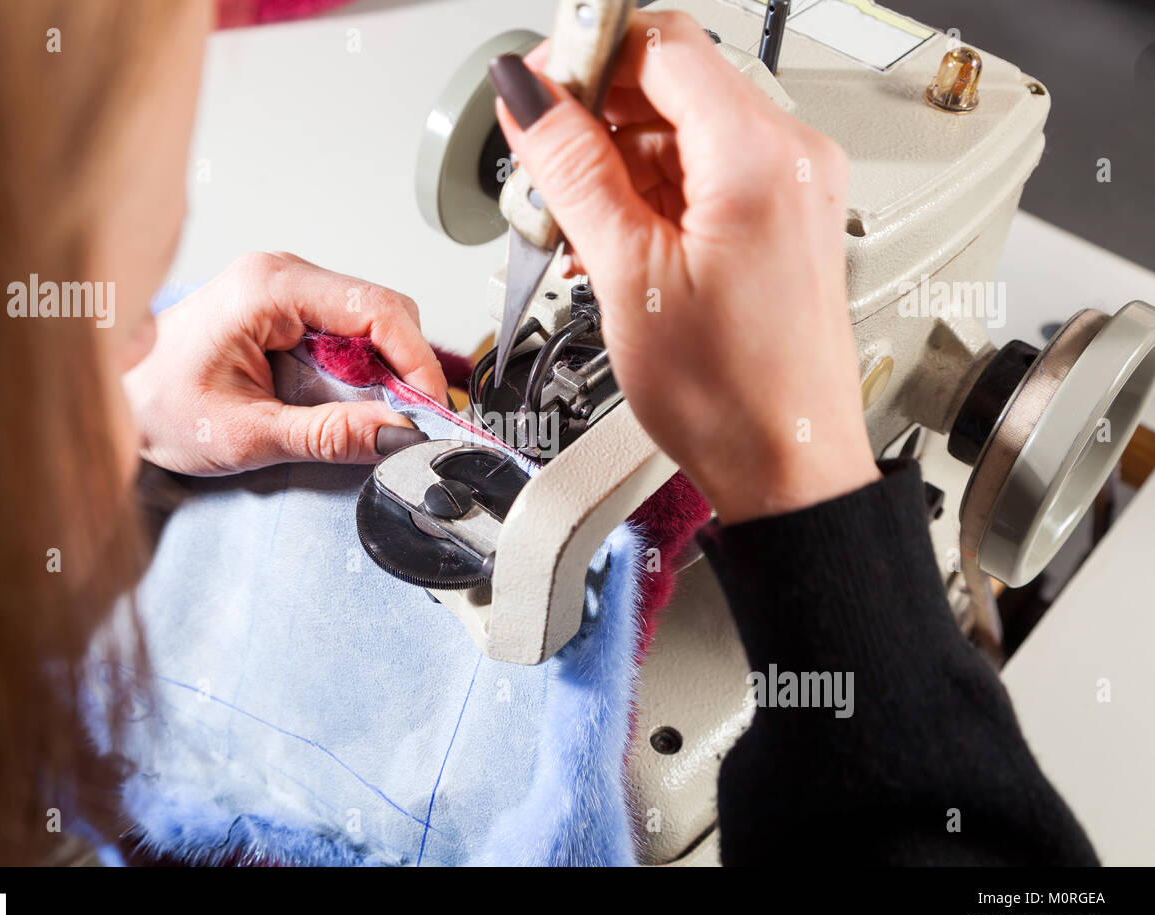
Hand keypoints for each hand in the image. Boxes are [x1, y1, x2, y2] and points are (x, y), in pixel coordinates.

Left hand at [124, 251, 447, 474]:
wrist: (110, 396)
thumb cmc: (155, 405)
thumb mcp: (246, 434)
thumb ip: (328, 436)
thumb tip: (397, 435)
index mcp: (268, 288)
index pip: (376, 307)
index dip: (416, 360)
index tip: (431, 408)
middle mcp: (281, 275)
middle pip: (383, 310)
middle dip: (405, 368)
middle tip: (408, 422)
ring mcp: (284, 289)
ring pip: (371, 321)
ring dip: (384, 372)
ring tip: (372, 419)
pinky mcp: (286, 310)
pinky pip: (347, 332)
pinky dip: (362, 371)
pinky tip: (347, 403)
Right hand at [491, 11, 878, 523]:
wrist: (787, 465)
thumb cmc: (733, 395)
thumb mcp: (628, 275)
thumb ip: (573, 170)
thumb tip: (529, 98)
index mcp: (760, 155)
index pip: (660, 43)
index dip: (582, 57)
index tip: (535, 94)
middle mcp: (789, 156)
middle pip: (669, 83)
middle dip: (592, 118)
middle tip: (541, 172)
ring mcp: (790, 187)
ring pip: (679, 130)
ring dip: (613, 164)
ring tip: (573, 227)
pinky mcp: (780, 219)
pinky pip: (701, 175)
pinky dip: (647, 195)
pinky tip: (612, 242)